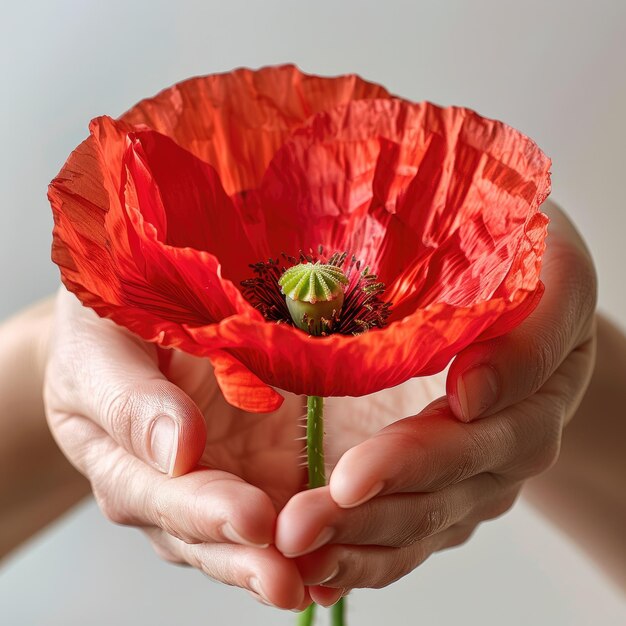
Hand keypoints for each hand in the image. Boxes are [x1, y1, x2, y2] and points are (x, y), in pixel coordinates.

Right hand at [44, 289, 311, 609]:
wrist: (138, 319)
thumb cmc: (107, 330)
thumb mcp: (101, 351)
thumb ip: (130, 401)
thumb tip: (176, 452)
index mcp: (125, 464)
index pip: (162, 498)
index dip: (206, 511)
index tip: (249, 518)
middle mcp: (177, 487)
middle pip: (209, 537)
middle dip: (249, 559)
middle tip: (288, 580)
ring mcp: (226, 478)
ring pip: (252, 536)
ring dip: (287, 557)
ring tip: (322, 577)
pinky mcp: (267, 463)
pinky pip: (291, 501)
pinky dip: (318, 525)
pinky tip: (345, 541)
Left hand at [274, 200, 596, 605]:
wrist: (529, 294)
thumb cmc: (531, 264)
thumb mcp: (555, 276)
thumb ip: (529, 333)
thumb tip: (474, 392)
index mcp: (535, 395)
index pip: (476, 439)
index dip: (416, 458)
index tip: (355, 473)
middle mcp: (504, 449)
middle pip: (438, 495)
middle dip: (366, 512)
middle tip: (300, 524)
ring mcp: (471, 476)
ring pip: (416, 526)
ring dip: (352, 546)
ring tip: (292, 556)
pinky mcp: (437, 486)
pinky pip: (402, 535)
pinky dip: (357, 557)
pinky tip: (310, 576)